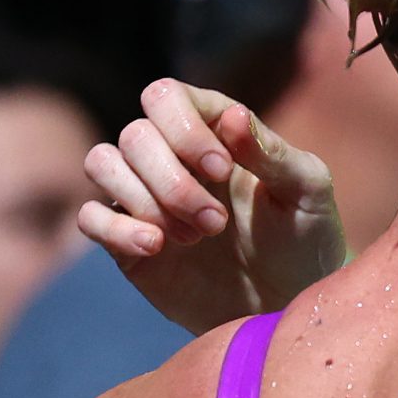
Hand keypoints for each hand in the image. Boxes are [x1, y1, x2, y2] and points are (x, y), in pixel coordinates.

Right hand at [79, 78, 346, 334]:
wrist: (290, 301)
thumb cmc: (306, 237)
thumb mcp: (307, 192)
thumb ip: (272, 153)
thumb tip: (231, 114)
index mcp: (214, 132)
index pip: (166, 97)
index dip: (183, 128)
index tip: (221, 169)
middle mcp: (172, 157)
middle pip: (134, 135)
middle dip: (173, 181)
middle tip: (217, 224)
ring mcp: (145, 196)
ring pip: (101, 163)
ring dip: (145, 200)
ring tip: (194, 238)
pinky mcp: (127, 240)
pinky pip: (90, 216)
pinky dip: (114, 228)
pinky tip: (155, 247)